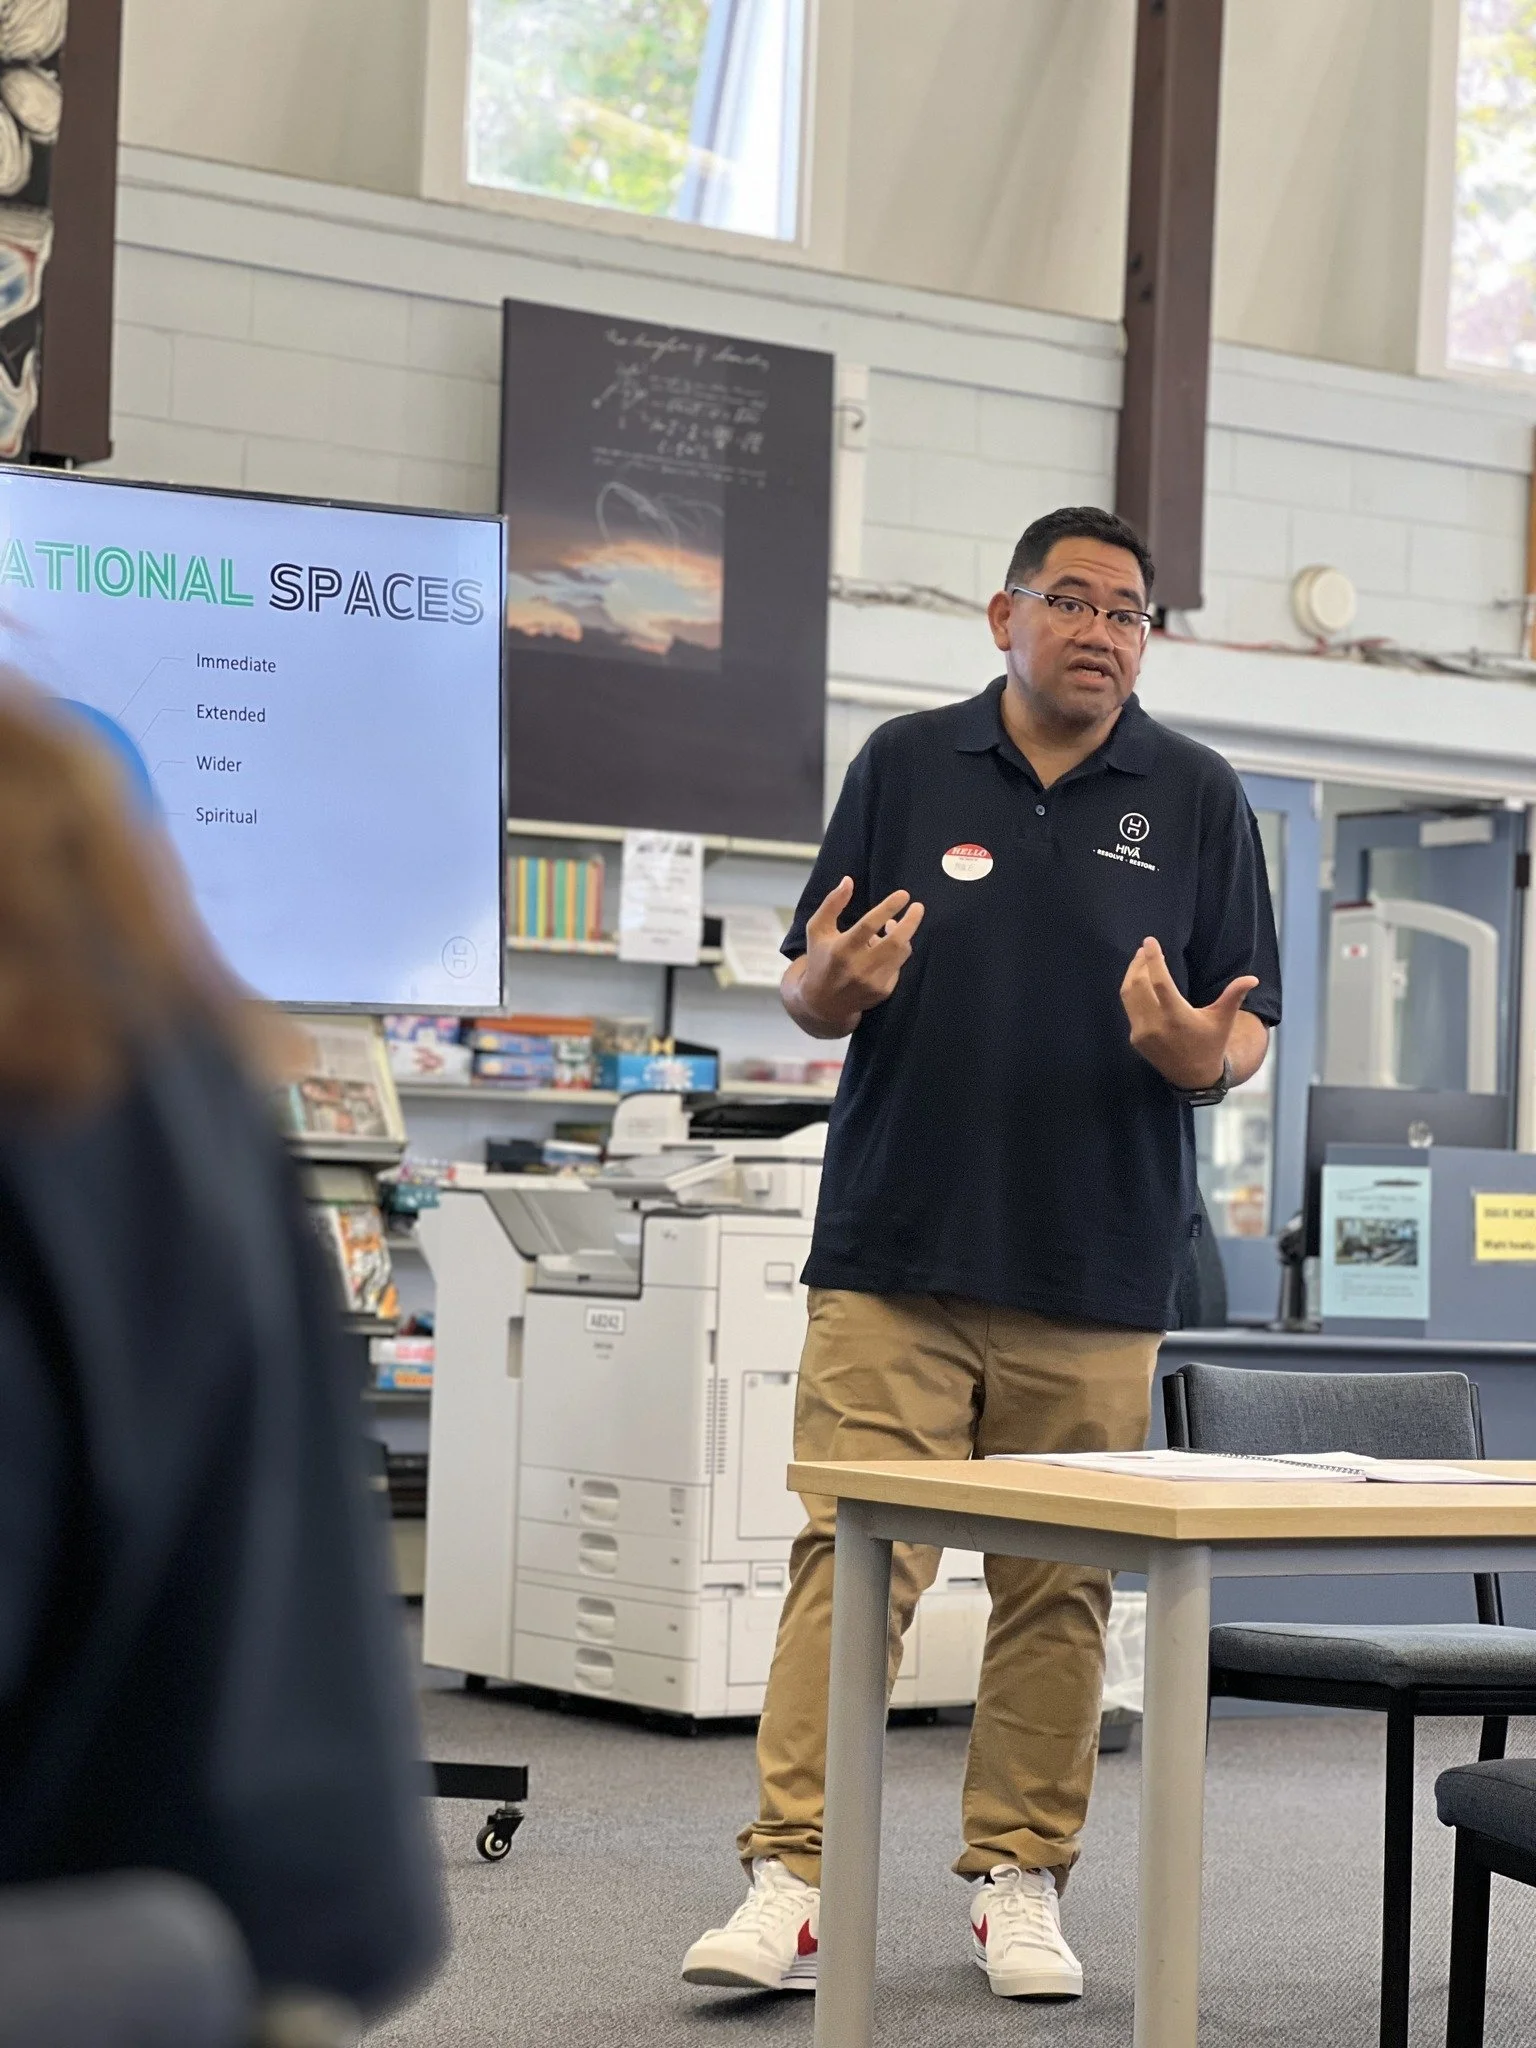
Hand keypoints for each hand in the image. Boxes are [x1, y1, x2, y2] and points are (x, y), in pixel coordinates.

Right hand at [790, 876, 924, 1035]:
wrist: (823, 1002)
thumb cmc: (820, 958)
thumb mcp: (817, 930)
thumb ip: (832, 904)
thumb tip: (848, 880)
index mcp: (841, 949)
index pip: (869, 925)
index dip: (888, 908)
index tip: (904, 895)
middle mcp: (859, 967)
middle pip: (895, 942)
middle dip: (911, 922)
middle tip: (918, 907)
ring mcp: (872, 982)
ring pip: (900, 953)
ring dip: (903, 935)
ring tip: (895, 925)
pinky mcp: (882, 991)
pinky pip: (898, 966)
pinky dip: (896, 952)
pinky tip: (885, 948)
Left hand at [1119, 936, 1257, 1090]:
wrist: (1194, 1076)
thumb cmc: (1211, 1042)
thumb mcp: (1224, 1019)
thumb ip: (1234, 996)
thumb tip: (1253, 978)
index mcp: (1178, 1017)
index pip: (1160, 983)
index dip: (1153, 960)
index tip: (1149, 941)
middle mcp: (1156, 1025)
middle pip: (1139, 984)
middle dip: (1140, 963)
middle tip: (1145, 948)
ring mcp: (1143, 1033)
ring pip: (1129, 994)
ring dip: (1132, 973)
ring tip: (1139, 959)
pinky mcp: (1135, 1038)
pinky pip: (1130, 1007)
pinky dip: (1132, 991)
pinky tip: (1138, 980)